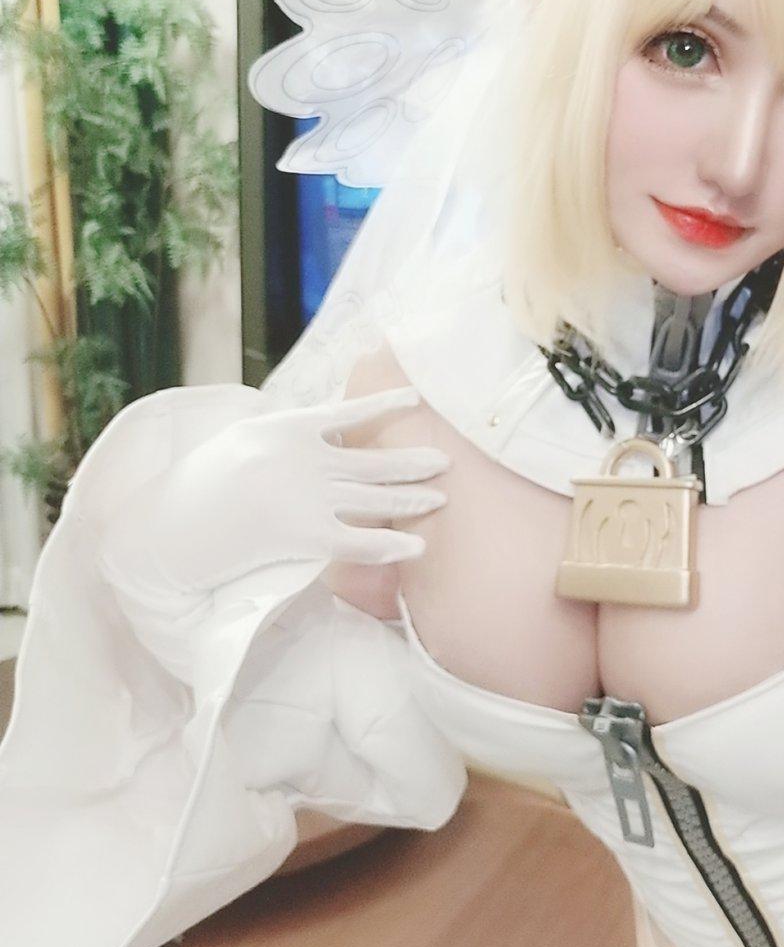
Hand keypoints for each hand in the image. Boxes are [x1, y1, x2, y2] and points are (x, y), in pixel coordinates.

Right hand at [103, 387, 448, 597]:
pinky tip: (417, 546)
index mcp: (289, 428)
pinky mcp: (304, 536)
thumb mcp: (243, 439)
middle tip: (448, 460)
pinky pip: (359, 540)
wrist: (172, 528)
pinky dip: (391, 544)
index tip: (416, 399)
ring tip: (441, 497)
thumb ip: (288, 435)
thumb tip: (325, 431)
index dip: (386, 406)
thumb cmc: (202, 483)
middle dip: (414, 461)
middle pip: (375, 460)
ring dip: (413, 497)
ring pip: (376, 497)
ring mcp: (308, 497)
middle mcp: (306, 459)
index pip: (349, 413)